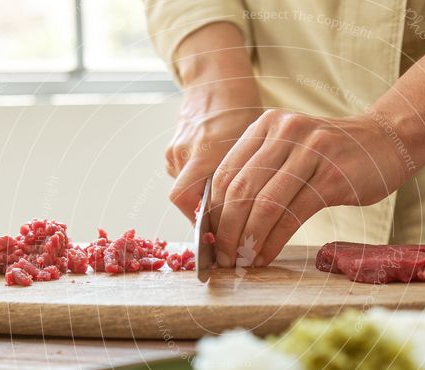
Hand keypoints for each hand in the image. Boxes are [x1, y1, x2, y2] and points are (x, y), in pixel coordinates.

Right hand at [166, 81, 261, 219]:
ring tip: (230, 202)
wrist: (216, 81)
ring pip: (186, 189)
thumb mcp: (252, 143)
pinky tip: (218, 179)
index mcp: (205, 150)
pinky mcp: (172, 149)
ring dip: (205, 199)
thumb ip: (245, 176)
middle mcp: (184, 151)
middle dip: (204, 216)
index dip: (200, 221)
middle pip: (184, 199)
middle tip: (228, 228)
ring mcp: (174, 149)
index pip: (185, 199)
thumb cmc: (240, 109)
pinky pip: (184, 175)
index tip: (221, 234)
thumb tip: (252, 214)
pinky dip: (199, 183)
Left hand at [210, 109, 410, 266]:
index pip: (224, 173)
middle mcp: (286, 132)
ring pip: (265, 205)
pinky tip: (265, 257)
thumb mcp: (289, 150)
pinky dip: (273, 242)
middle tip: (222, 258)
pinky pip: (292, 216)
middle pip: (240, 190)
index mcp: (267, 125)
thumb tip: (221, 222)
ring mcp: (311, 152)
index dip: (211, 212)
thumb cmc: (331, 155)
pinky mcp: (333, 177)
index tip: (208, 240)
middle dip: (226, 231)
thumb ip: (258, 174)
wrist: (385, 142)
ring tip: (241, 262)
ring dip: (247, 241)